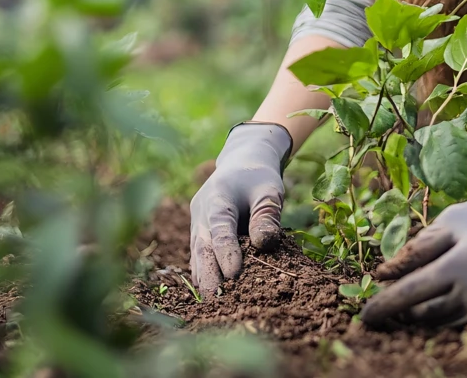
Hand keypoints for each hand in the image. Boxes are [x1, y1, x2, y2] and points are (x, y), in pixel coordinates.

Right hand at [189, 122, 292, 293]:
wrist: (241, 163)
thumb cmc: (258, 177)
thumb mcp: (269, 190)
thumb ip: (266, 215)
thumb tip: (264, 245)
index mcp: (217, 197)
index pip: (221, 228)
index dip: (226, 252)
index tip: (233, 275)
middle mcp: (201, 212)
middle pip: (202, 245)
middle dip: (208, 273)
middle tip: (216, 299)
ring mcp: (197, 223)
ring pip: (197, 253)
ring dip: (204, 277)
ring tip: (212, 303)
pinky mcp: (199, 233)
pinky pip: (199, 254)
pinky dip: (203, 272)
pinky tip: (209, 293)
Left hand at [360, 170, 466, 328]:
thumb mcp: (447, 224)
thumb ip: (414, 251)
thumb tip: (380, 278)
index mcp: (465, 261)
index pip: (413, 292)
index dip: (384, 306)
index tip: (364, 317)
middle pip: (426, 315)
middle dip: (402, 313)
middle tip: (387, 305)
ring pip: (445, 326)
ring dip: (424, 319)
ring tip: (413, 302)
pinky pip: (466, 327)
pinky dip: (449, 320)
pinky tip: (443, 303)